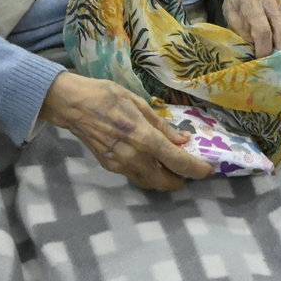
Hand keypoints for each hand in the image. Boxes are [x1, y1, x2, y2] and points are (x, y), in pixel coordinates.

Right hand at [39, 72, 213, 190]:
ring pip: (149, 183)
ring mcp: (120, 165)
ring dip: (163, 180)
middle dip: (180, 180)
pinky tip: (149, 161)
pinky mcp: (109, 167)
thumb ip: (162, 126)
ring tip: (170, 166)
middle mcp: (134, 157)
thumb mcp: (139, 103)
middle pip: (165, 182)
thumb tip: (183, 139)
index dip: (196, 169)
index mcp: (144, 138)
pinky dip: (147, 174)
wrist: (72, 105)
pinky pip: (135, 176)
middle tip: (188, 169)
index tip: (207, 170)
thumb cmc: (107, 96)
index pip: (178, 162)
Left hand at [223, 0, 280, 59]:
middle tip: (275, 67)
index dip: (264, 50)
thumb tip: (251, 56)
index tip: (261, 62)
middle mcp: (271, 1)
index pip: (263, 31)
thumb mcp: (231, 18)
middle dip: (280, 53)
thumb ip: (240, 34)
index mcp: (251, 2)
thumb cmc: (238, 8)